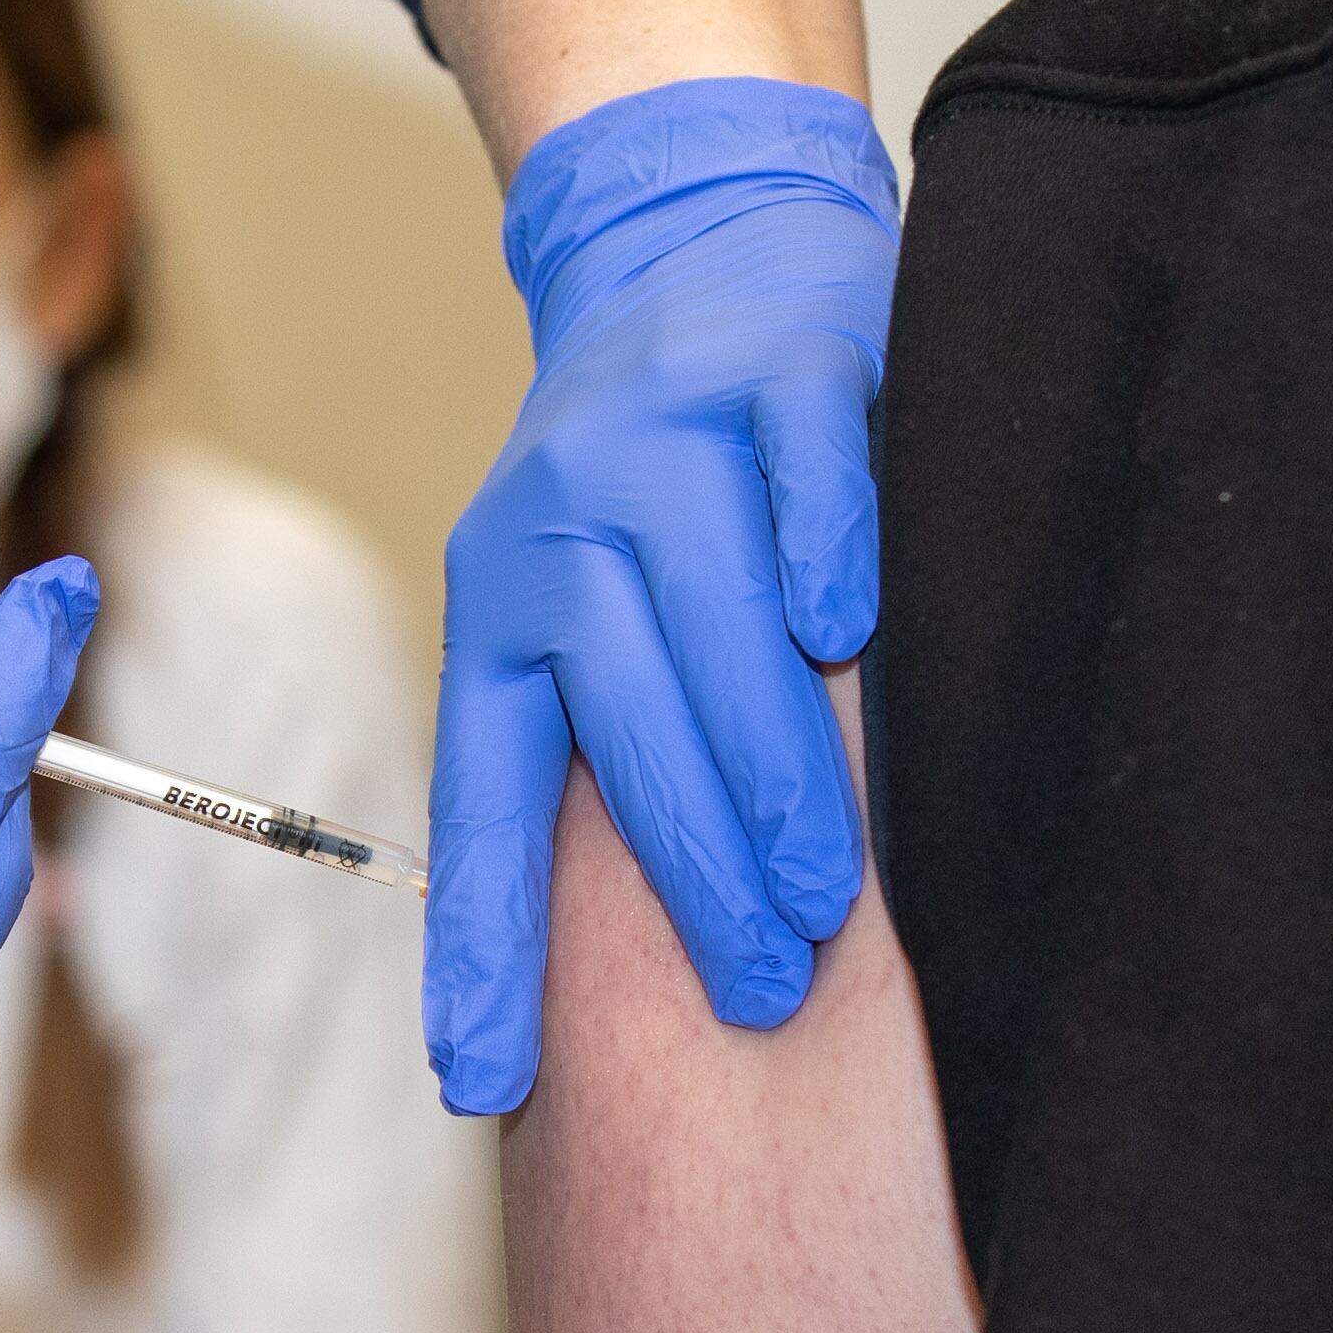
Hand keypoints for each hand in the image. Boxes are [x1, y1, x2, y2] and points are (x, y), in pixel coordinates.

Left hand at [425, 78, 900, 1114]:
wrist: (700, 245)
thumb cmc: (659, 485)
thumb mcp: (585, 603)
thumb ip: (608, 741)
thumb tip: (638, 969)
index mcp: (503, 603)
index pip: (484, 795)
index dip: (483, 944)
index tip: (481, 1087)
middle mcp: (563, 522)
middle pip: (621, 721)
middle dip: (690, 876)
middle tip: (759, 992)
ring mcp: (667, 438)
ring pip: (712, 624)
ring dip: (769, 771)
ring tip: (822, 900)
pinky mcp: (778, 368)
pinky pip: (800, 472)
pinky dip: (822, 548)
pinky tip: (852, 630)